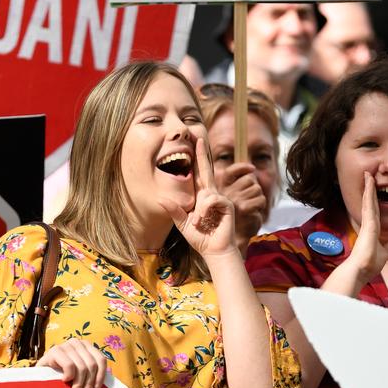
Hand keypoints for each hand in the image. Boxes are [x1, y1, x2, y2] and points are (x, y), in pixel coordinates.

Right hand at [36, 339, 106, 387]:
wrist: (39, 376)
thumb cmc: (61, 376)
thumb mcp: (79, 375)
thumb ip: (93, 373)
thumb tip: (111, 373)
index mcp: (86, 346)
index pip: (100, 359)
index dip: (100, 375)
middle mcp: (77, 343)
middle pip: (91, 365)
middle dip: (88, 384)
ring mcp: (66, 345)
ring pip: (81, 367)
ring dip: (79, 385)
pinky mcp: (55, 350)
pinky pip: (70, 365)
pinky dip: (69, 375)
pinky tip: (64, 380)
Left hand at [160, 136, 236, 258]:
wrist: (213, 250)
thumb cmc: (200, 237)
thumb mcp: (182, 223)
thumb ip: (174, 210)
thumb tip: (160, 198)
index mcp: (200, 197)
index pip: (198, 174)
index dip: (197, 159)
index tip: (194, 143)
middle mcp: (210, 194)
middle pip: (206, 170)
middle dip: (202, 154)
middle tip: (199, 137)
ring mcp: (220, 198)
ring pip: (206, 192)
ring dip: (199, 210)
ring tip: (198, 223)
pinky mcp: (226, 204)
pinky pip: (212, 200)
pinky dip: (205, 211)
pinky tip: (204, 220)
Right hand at [219, 162, 265, 242]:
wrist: (230, 240)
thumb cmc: (231, 220)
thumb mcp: (228, 200)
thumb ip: (234, 185)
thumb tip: (250, 170)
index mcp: (219, 189)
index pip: (232, 171)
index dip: (243, 167)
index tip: (251, 168)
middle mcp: (224, 192)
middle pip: (249, 179)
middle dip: (254, 187)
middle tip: (250, 198)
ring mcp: (233, 199)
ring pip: (256, 188)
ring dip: (257, 197)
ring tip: (250, 206)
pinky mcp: (243, 208)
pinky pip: (260, 199)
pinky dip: (261, 205)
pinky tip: (254, 211)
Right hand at [344, 172, 387, 286]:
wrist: (360, 271)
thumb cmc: (369, 265)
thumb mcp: (385, 253)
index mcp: (372, 230)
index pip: (373, 211)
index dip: (372, 199)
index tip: (371, 188)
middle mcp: (369, 225)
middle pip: (370, 203)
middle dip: (369, 189)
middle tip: (368, 175)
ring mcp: (368, 224)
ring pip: (369, 202)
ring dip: (369, 188)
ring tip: (368, 175)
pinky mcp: (368, 226)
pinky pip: (370, 206)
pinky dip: (369, 195)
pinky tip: (370, 185)